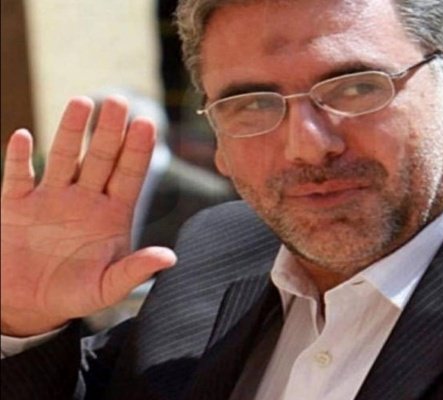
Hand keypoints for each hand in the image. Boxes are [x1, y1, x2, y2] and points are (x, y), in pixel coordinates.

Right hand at [1, 96, 176, 336]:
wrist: (29, 306)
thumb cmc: (74, 295)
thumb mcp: (108, 288)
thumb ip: (136, 270)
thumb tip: (170, 257)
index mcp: (111, 214)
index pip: (129, 175)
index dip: (138, 150)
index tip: (147, 123)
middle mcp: (84, 199)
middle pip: (101, 157)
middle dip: (110, 130)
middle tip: (119, 101)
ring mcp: (50, 198)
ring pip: (63, 157)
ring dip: (71, 131)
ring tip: (82, 102)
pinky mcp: (16, 205)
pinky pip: (17, 176)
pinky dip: (18, 158)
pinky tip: (23, 137)